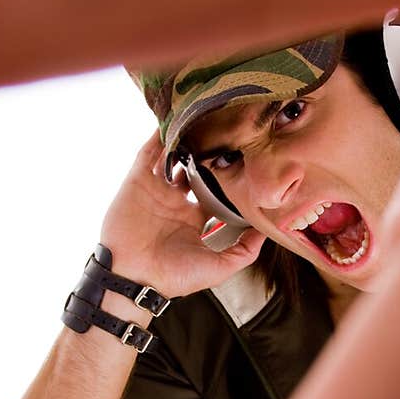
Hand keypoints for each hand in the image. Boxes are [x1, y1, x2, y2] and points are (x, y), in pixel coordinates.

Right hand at [100, 130, 264, 297]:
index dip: (227, 177)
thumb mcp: (219, 267)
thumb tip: (265, 230)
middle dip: (207, 152)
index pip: (215, 191)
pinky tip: (174, 121)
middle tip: (226, 133)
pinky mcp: (138, 182)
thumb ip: (244, 250)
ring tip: (203, 120)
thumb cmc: (175, 277)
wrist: (134, 278)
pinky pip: (149, 153)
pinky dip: (159, 137)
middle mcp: (176, 201)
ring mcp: (156, 190)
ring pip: (172, 156)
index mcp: (194, 218)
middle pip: (194, 168)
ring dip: (185, 140)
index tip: (245, 161)